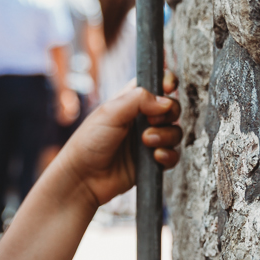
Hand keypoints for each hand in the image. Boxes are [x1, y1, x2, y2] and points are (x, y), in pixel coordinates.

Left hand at [48, 70, 180, 208]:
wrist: (84, 178)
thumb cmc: (89, 142)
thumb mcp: (110, 112)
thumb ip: (138, 100)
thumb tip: (166, 101)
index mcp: (131, 100)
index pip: (156, 84)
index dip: (167, 82)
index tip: (169, 87)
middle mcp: (142, 119)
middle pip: (172, 108)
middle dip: (168, 113)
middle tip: (151, 121)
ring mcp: (149, 140)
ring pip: (175, 132)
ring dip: (166, 135)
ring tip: (147, 142)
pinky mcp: (153, 162)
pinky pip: (173, 155)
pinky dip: (168, 155)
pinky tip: (155, 157)